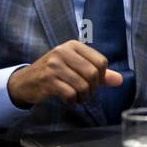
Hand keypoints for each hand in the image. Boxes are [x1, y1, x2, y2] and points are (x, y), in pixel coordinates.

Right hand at [7, 40, 122, 106]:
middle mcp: (63, 52)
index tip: (93, 82)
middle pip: (93, 74)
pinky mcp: (47, 79)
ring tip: (77, 97)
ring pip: (83, 85)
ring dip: (83, 97)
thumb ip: (99, 74)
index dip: (102, 76)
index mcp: (73, 45)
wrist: (26, 81)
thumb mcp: (76, 68)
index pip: (101, 62)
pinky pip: (70, 94)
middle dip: (92, 88)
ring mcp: (54, 65)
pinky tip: (67, 99)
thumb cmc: (54, 73)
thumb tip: (120, 80)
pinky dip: (72, 101)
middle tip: (85, 93)